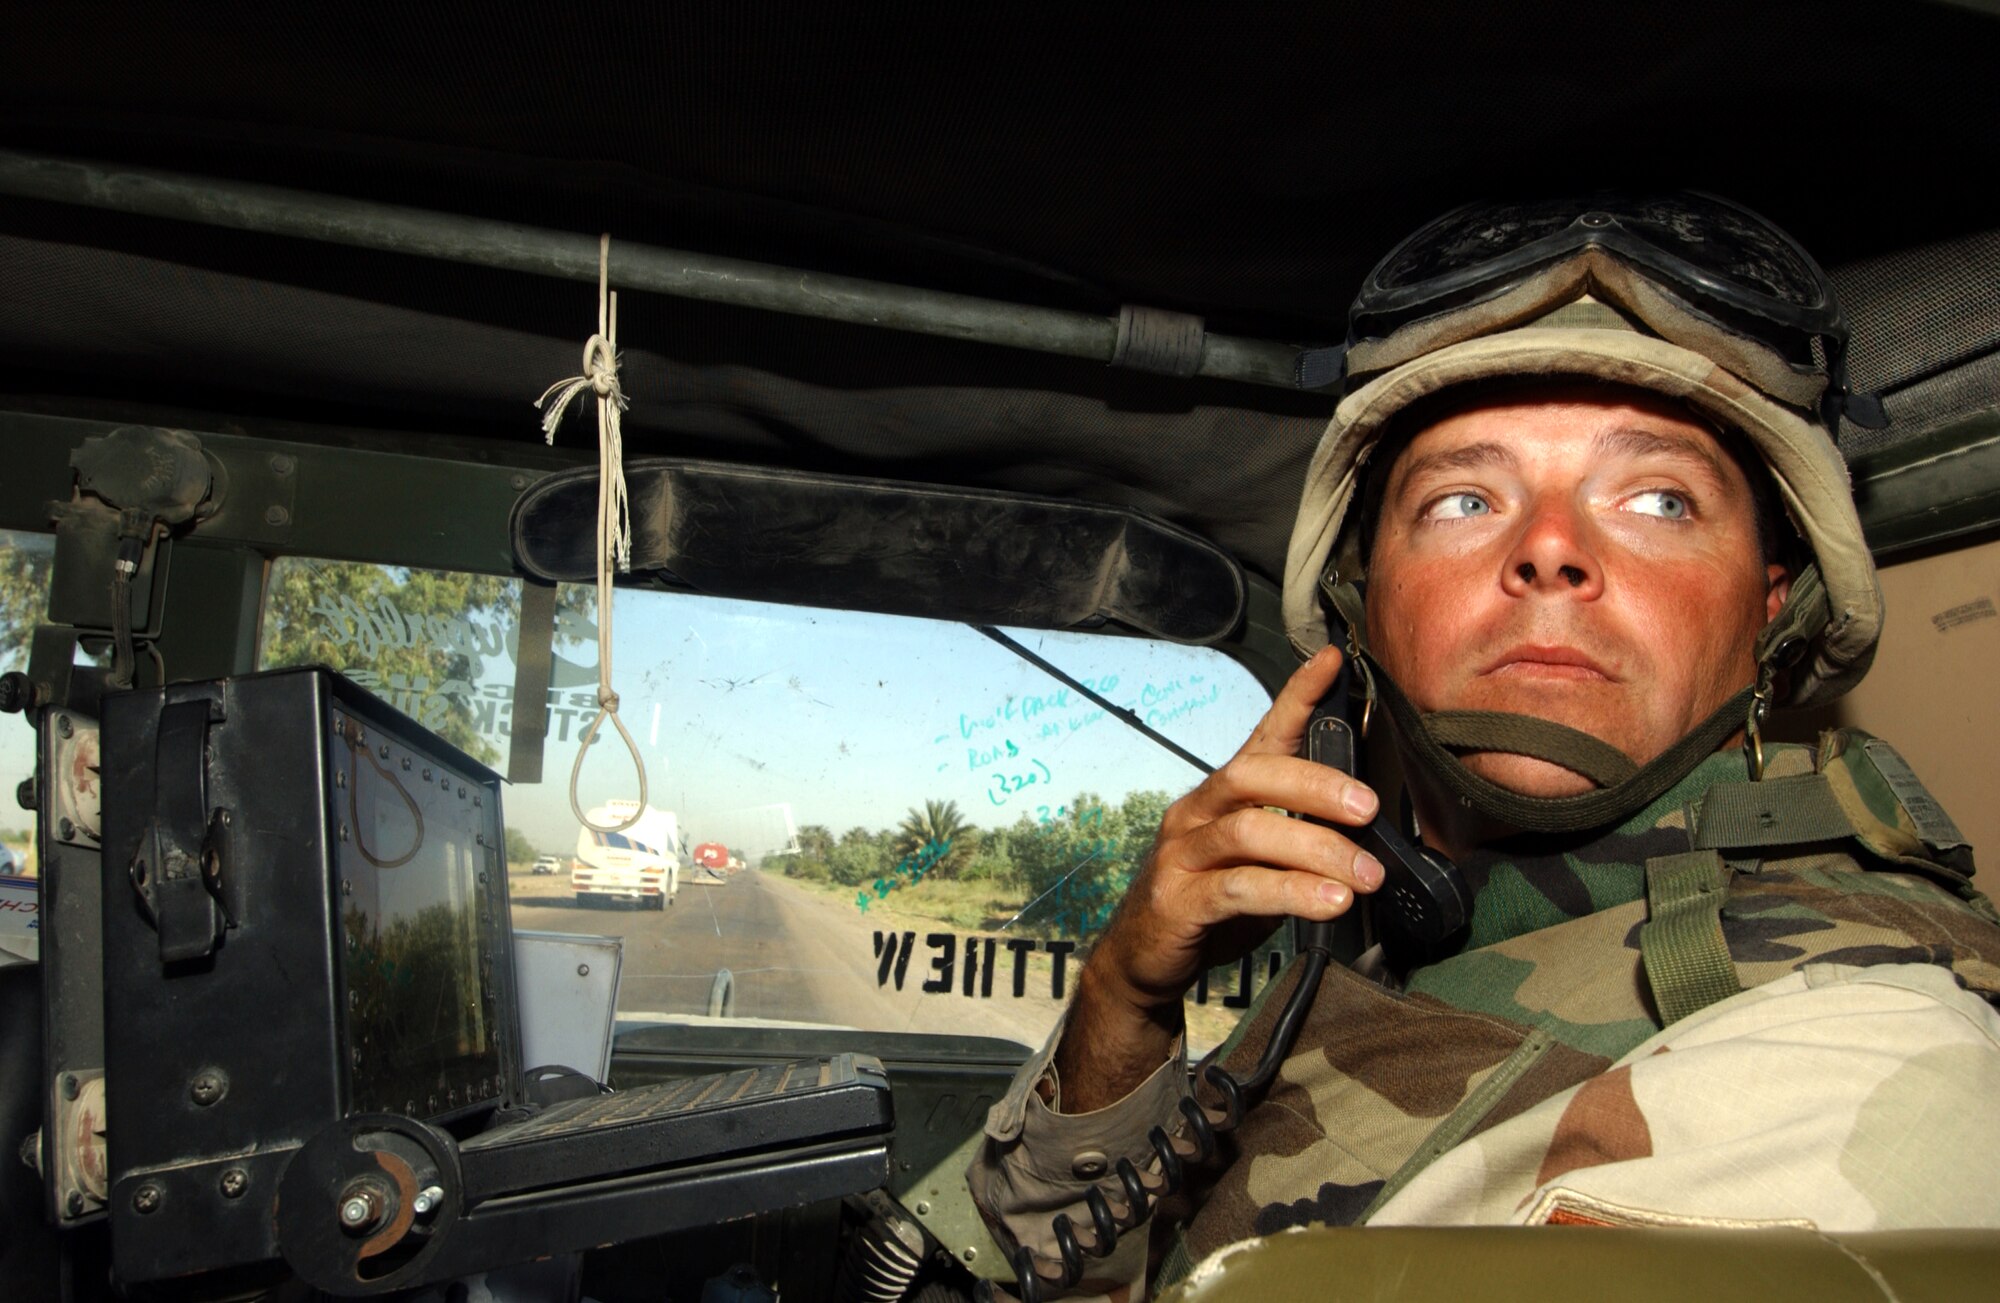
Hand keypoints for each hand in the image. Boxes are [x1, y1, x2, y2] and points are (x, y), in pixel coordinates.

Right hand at [1054, 648, 1382, 1108]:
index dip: (1296, 695)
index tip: (1333, 660)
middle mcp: (1197, 813)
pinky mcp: (1178, 901)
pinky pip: (1239, 888)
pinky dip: (1291, 893)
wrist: (1143, 959)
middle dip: (1317, 785)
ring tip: (1366, 876)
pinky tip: (1330, 904)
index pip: (1263, 734)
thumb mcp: (1260, 862)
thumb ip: (1300, 837)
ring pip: (1249, 831)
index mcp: (1222, 796)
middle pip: (1254, 776)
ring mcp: (1182, 855)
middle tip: (1369, 808)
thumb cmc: (1211, 902)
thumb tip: (1372, 825)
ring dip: (1316, 850)